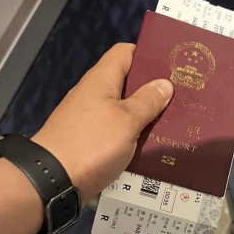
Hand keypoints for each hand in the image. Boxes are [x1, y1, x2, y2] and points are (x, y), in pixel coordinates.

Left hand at [32, 43, 172, 203]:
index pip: (125, 53)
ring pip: (123, 110)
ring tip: (173, 121)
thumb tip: (164, 84)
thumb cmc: (92, 143)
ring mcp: (89, 120)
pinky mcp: (89, 142)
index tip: (172, 65)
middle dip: (152, 89)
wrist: (52, 180)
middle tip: (181, 97)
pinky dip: (132, 136)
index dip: (148, 55)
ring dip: (145, 115)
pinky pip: (116, 132)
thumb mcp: (126, 121)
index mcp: (101, 80)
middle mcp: (93, 95)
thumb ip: (147, 101)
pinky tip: (151, 145)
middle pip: (126, 83)